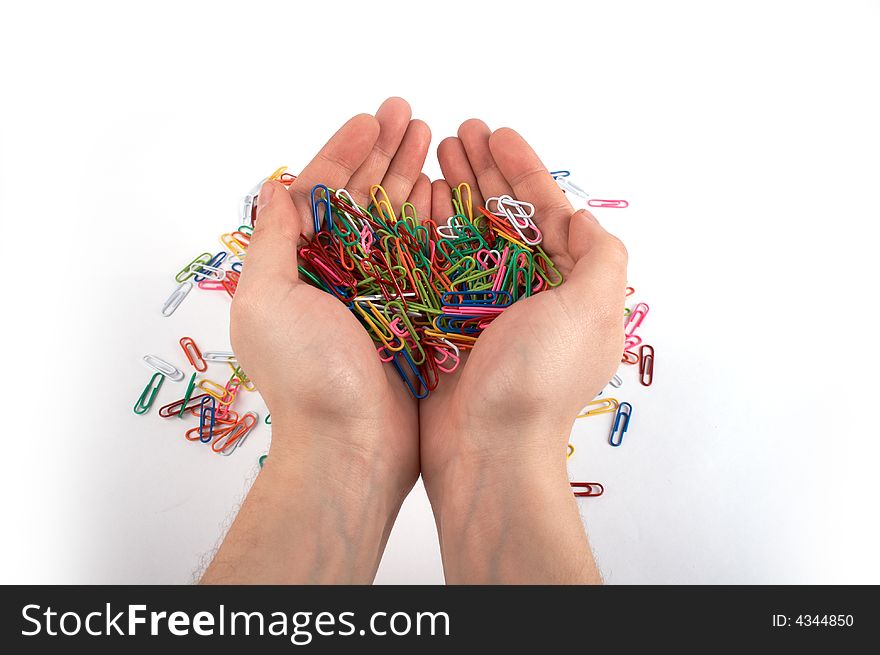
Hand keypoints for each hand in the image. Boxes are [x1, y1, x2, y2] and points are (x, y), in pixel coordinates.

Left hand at [203, 98, 430, 582]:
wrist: (354, 450)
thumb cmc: (307, 377)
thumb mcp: (267, 299)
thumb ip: (273, 240)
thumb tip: (279, 187)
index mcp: (299, 267)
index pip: (322, 194)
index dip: (346, 152)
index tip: (372, 119)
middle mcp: (339, 275)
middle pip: (364, 199)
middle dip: (385, 153)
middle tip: (411, 114)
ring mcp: (380, 294)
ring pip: (399, 222)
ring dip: (413, 177)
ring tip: (435, 140)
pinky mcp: (415, 314)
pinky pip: (427, 257)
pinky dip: (436, 222)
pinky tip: (450, 193)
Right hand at [420, 121, 627, 582]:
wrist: (486, 452)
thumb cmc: (538, 381)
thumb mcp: (590, 311)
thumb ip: (599, 257)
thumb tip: (582, 218)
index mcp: (567, 290)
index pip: (547, 215)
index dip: (524, 171)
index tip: (498, 135)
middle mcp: (527, 297)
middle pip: (503, 218)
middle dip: (483, 172)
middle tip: (457, 133)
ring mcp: (483, 311)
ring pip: (466, 236)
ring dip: (452, 193)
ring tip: (431, 155)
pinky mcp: (445, 326)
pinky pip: (435, 266)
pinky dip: (425, 232)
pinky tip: (411, 203)